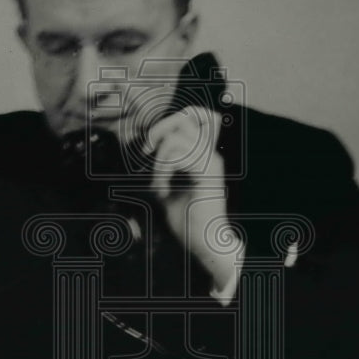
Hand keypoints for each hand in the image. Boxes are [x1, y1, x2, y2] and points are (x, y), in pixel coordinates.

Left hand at [146, 105, 240, 290]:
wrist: (207, 244)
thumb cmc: (189, 221)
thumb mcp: (170, 189)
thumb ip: (165, 168)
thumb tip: (147, 152)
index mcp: (205, 155)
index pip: (200, 115)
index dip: (172, 120)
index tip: (152, 145)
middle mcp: (211, 154)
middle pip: (189, 115)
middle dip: (160, 128)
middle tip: (147, 152)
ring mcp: (211, 163)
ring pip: (177, 138)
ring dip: (159, 161)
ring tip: (159, 184)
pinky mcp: (207, 176)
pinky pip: (178, 157)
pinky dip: (162, 172)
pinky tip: (162, 191)